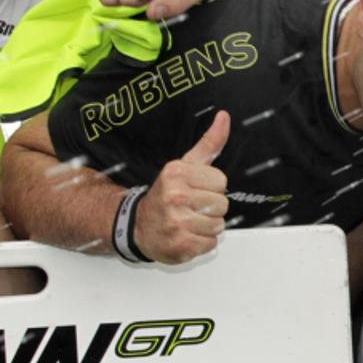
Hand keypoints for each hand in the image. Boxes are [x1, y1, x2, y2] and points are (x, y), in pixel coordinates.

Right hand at [133, 110, 230, 262]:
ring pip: (219, 226)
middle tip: (190, 208)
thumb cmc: (166, 195)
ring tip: (188, 222)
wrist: (137, 226)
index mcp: (176, 173)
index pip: (221, 182)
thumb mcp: (185, 165)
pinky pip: (211, 244)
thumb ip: (209, 143)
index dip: (211, 188)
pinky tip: (186, 236)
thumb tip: (225, 117)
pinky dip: (201, 243)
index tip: (195, 189)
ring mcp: (177, 222)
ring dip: (207, 227)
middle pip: (222, 205)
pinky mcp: (181, 245)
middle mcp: (175, 196)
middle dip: (210, 209)